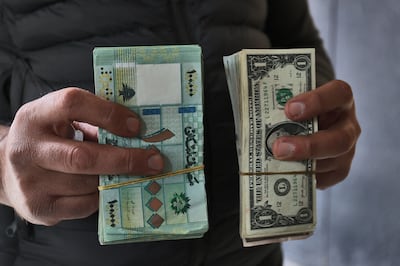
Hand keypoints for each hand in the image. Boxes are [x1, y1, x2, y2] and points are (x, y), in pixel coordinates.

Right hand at [0, 87, 163, 224]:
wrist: (7, 172)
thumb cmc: (48, 140)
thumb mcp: (61, 122)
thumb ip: (92, 122)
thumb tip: (139, 133)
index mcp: (35, 116)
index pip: (72, 104)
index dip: (108, 113)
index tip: (136, 126)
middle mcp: (26, 148)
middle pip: (82, 155)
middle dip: (125, 159)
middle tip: (155, 161)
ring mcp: (29, 181)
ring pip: (86, 183)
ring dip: (115, 178)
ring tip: (133, 173)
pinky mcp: (38, 207)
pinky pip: (83, 205)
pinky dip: (102, 195)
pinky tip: (106, 187)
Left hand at [272, 80, 360, 188]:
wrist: (307, 123)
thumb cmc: (298, 109)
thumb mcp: (293, 100)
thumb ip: (282, 105)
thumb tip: (254, 114)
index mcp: (340, 99)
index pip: (339, 93)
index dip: (317, 101)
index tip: (289, 109)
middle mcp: (348, 125)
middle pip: (340, 138)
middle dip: (309, 146)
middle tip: (279, 148)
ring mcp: (347, 150)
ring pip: (333, 161)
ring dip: (302, 164)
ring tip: (276, 163)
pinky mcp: (339, 169)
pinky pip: (326, 178)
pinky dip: (305, 177)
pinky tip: (286, 174)